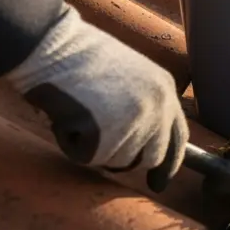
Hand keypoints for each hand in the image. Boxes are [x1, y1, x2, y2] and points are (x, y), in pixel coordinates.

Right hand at [3, 6, 187, 192]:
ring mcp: (134, 123)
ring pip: (117, 161)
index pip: (178, 138)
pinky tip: (66, 117)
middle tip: (99, 139)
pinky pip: (87, 158)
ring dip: (94, 147)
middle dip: (125, 158)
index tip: (159, 184)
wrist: (51, 45)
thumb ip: (143, 106)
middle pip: (149, 158)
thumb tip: (144, 146)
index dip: (168, 164)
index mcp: (165, 90)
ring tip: (79, 112)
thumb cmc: (79, 57)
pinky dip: (71, 145)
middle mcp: (157, 108)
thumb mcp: (129, 75)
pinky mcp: (106, 135)